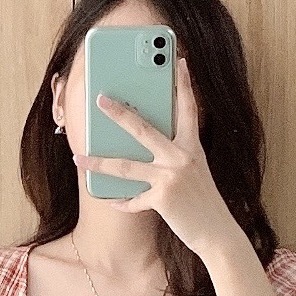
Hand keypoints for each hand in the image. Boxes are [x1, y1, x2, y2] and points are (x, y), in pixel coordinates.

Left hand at [78, 56, 236, 261]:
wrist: (218, 234)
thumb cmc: (204, 203)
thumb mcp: (195, 172)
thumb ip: (175, 156)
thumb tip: (144, 149)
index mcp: (192, 146)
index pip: (188, 109)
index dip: (184, 84)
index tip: (180, 61)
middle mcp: (182, 157)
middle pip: (143, 128)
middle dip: (118, 113)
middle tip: (100, 99)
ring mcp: (171, 177)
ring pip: (126, 165)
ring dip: (98, 162)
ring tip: (77, 157)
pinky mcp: (163, 198)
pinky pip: (134, 200)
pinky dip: (122, 202)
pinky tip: (110, 200)